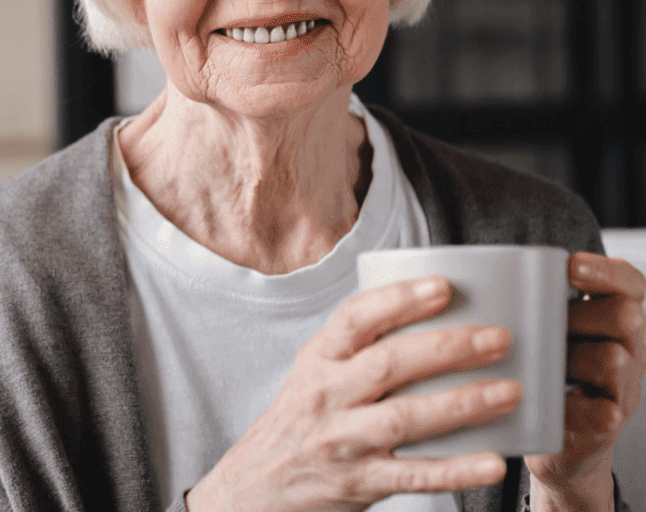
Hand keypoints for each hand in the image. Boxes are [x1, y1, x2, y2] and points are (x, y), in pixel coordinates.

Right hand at [186, 276, 522, 511]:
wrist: (258, 484)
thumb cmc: (301, 419)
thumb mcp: (314, 372)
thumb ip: (358, 347)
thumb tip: (431, 313)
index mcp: (317, 359)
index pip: (355, 318)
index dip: (399, 299)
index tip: (444, 286)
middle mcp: (327, 395)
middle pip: (390, 364)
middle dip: (449, 348)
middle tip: (499, 337)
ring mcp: (343, 441)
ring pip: (406, 417)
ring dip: (463, 403)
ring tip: (510, 390)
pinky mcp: (359, 483)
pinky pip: (414, 475)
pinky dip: (456, 469)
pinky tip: (494, 460)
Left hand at [526, 253, 645, 511]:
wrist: (550, 442)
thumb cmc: (538, 373)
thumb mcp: (538, 332)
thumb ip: (525, 303)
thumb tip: (471, 269)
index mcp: (609, 319)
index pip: (630, 283)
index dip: (607, 271)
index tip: (570, 265)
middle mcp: (628, 349)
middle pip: (626, 315)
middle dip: (579, 313)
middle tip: (544, 322)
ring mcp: (622, 389)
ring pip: (613, 358)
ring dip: (571, 357)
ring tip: (539, 364)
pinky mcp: (607, 426)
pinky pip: (598, 410)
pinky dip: (566, 405)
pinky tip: (541, 400)